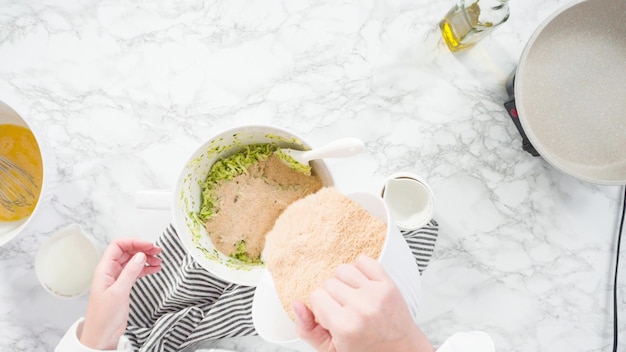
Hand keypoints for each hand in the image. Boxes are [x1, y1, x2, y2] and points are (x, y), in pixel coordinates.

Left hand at [80, 238, 161, 349]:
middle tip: (157, 251)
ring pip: (132, 261)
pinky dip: (145, 269)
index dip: (134, 242)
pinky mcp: (123, 286)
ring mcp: (116, 278)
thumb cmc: (103, 318)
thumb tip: (139, 255)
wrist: (101, 336)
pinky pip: (135, 272)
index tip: (148, 246)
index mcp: (104, 269)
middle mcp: (110, 271)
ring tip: (158, 260)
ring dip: (145, 258)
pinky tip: (154, 269)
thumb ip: (130, 272)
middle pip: (127, 251)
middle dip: (142, 249)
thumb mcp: (118, 292)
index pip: (118, 246)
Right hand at [293, 255, 433, 351]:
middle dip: (332, 296)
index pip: (316, 295)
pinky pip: (364, 260)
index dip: (321, 307)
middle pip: (328, 282)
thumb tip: (296, 304)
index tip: (331, 317)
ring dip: (344, 281)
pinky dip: (359, 269)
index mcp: (345, 326)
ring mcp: (377, 293)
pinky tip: (361, 285)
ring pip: (343, 269)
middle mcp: (362, 307)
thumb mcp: (331, 350)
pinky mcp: (388, 284)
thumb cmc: (366, 351)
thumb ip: (307, 329)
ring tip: (351, 297)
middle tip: (343, 311)